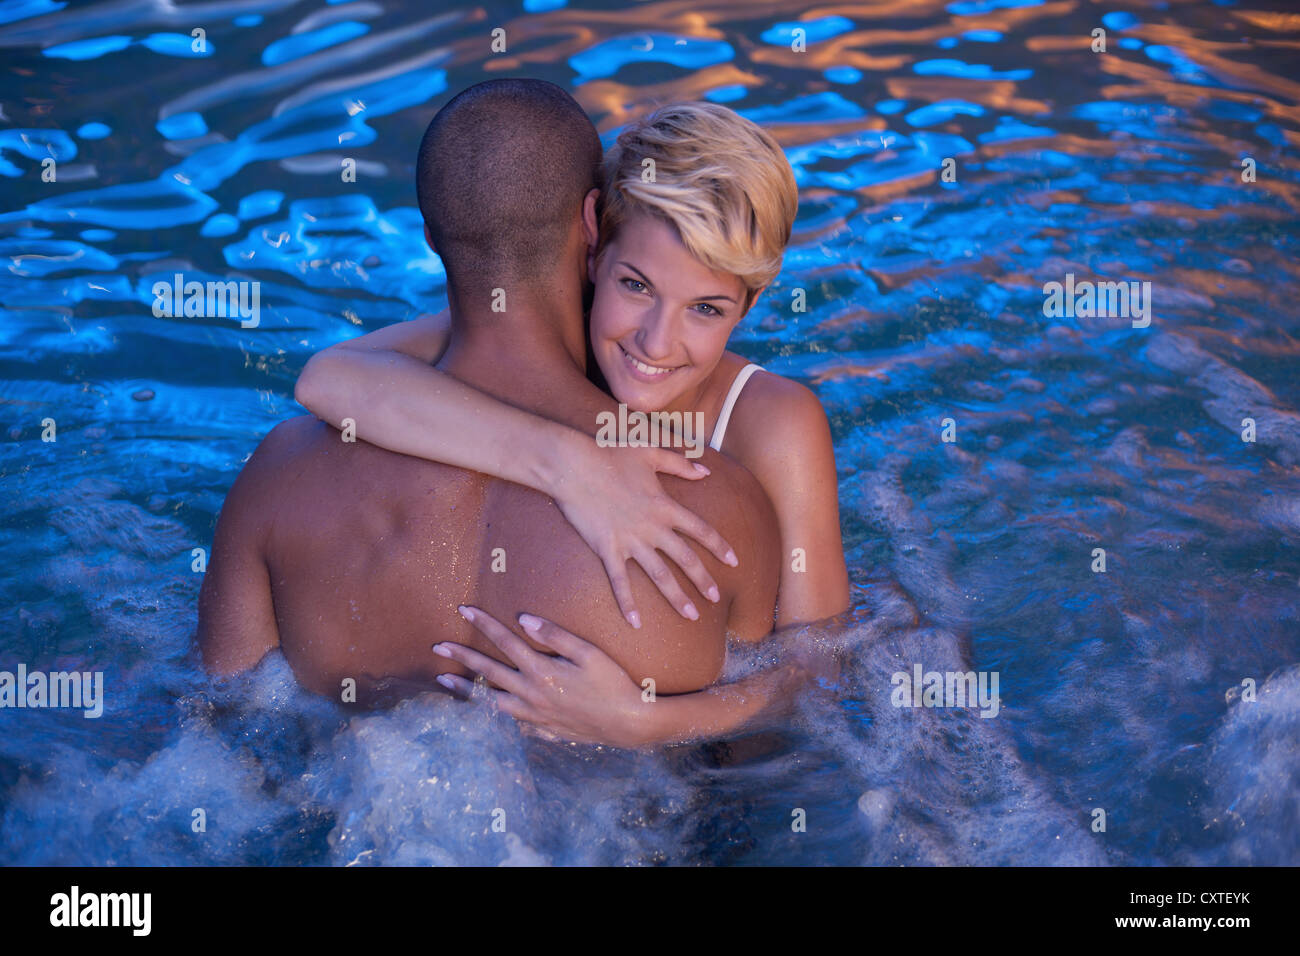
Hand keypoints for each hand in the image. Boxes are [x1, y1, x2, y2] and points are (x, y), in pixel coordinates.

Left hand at [433, 606, 653, 748]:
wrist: (627, 722)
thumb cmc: (612, 682)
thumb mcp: (588, 652)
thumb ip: (555, 635)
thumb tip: (523, 619)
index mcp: (542, 670)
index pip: (505, 641)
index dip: (484, 624)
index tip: (463, 611)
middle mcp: (531, 693)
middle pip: (489, 670)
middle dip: (462, 656)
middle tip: (438, 646)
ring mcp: (533, 713)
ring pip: (490, 699)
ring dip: (465, 688)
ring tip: (444, 679)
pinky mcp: (540, 726)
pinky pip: (505, 718)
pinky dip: (487, 711)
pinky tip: (480, 706)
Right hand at [548, 439, 737, 628]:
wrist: (573, 465)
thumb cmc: (610, 453)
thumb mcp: (650, 452)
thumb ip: (680, 463)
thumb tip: (706, 471)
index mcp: (665, 505)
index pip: (701, 530)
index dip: (719, 546)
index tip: (734, 561)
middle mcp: (653, 527)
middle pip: (686, 559)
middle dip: (704, 580)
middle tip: (716, 598)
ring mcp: (630, 541)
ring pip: (660, 575)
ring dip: (677, 597)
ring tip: (692, 616)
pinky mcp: (607, 549)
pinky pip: (619, 581)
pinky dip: (627, 603)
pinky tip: (636, 622)